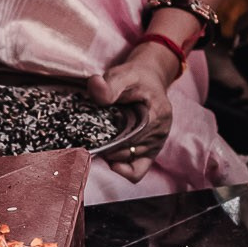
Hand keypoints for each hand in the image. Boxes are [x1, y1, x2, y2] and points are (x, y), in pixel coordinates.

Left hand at [89, 40, 183, 181]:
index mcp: (157, 114)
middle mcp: (159, 132)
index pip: (131, 137)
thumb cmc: (135, 78)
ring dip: (111, 155)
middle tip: (87, 139)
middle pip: (127, 151)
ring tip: (97, 143)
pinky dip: (123, 169)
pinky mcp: (150, 152)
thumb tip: (95, 85)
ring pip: (129, 161)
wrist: (149, 80)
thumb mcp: (123, 75)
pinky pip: (138, 171)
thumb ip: (110, 83)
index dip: (110, 139)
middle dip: (106, 147)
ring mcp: (156, 144)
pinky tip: (110, 161)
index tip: (92, 134)